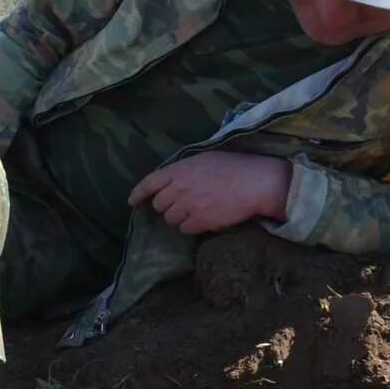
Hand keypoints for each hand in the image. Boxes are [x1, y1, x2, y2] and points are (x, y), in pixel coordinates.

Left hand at [128, 152, 291, 233]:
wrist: (257, 182)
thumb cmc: (234, 167)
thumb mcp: (205, 159)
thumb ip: (183, 171)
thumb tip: (169, 181)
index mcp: (180, 169)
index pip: (150, 182)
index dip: (138, 193)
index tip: (132, 202)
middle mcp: (180, 187)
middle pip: (159, 205)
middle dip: (168, 207)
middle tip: (185, 203)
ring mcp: (189, 204)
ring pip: (171, 219)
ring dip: (181, 218)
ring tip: (199, 209)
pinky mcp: (200, 220)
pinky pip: (186, 229)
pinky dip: (194, 226)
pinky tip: (207, 218)